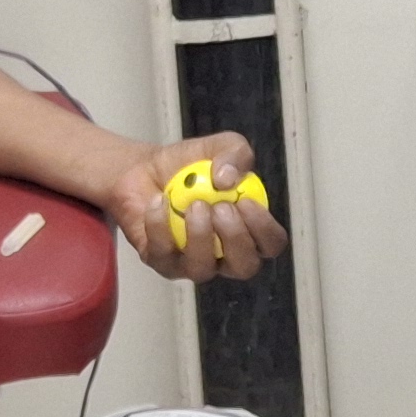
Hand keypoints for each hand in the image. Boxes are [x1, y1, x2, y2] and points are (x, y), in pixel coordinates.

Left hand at [109, 137, 289, 283]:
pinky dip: (160, 225)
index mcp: (248, 229)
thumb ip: (235, 154)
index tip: (246, 202)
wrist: (144, 169)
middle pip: (244, 266)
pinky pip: (163, 254)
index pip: (270, 244)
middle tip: (221, 207)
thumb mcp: (220, 147)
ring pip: (202, 269)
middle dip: (235, 238)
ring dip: (200, 235)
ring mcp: (192, 262)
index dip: (264, 229)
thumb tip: (228, 180)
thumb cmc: (190, 165)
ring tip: (193, 204)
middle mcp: (225, 254)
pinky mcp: (161, 262)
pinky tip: (159, 200)